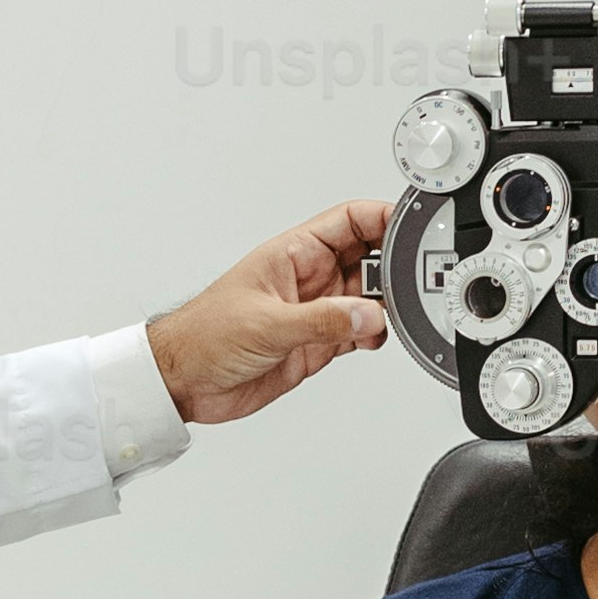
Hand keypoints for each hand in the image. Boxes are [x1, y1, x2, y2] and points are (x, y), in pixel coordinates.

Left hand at [144, 200, 390, 424]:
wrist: (184, 381)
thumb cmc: (204, 336)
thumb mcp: (266, 324)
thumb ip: (322, 321)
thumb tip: (367, 316)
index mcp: (294, 253)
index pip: (351, 220)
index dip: (383, 216)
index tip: (412, 225)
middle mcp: (309, 277)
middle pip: (368, 257)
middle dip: (393, 266)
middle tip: (412, 280)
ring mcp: (315, 310)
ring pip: (368, 297)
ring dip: (386, 306)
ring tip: (393, 315)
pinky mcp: (317, 342)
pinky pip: (359, 331)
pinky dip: (374, 334)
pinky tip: (373, 338)